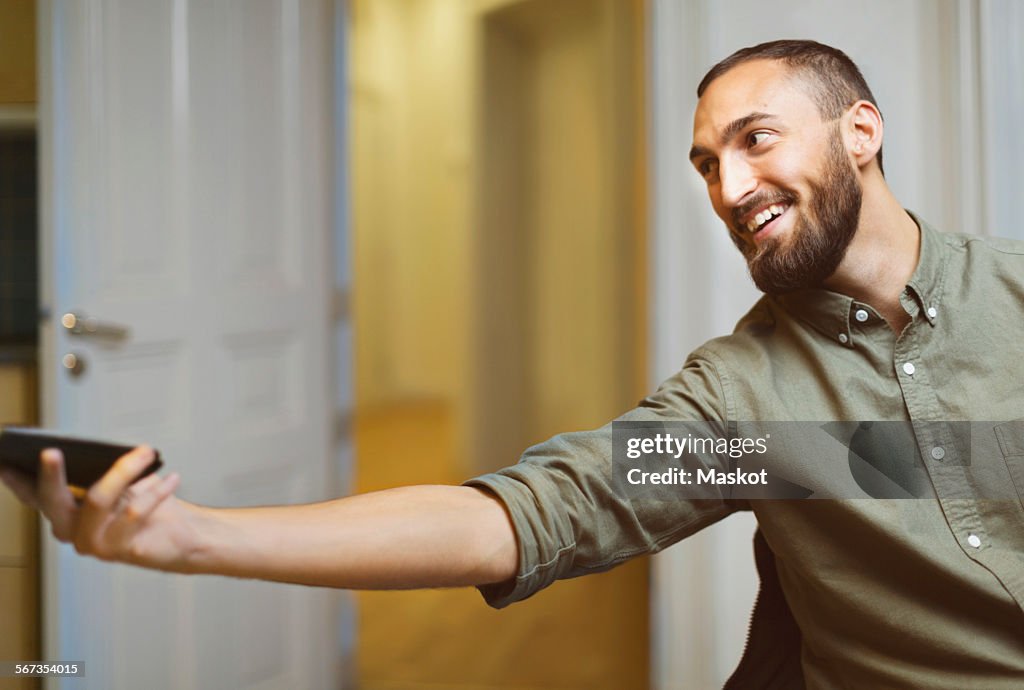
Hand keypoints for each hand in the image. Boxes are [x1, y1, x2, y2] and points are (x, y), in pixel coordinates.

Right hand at [0, 446, 202, 572]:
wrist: (181, 538)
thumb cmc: (147, 508)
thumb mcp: (122, 484)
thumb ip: (101, 473)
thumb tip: (92, 453)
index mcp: (65, 511)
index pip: (34, 495)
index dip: (17, 481)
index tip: (3, 463)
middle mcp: (71, 530)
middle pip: (52, 499)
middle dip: (50, 474)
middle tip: (51, 451)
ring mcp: (92, 543)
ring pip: (97, 499)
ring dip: (125, 469)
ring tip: (144, 452)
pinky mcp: (119, 551)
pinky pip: (134, 511)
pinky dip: (156, 491)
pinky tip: (171, 478)